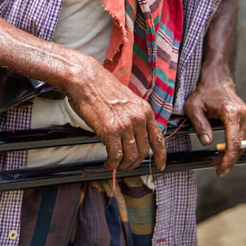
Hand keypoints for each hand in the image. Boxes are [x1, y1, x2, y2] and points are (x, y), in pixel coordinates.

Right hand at [66, 58, 166, 172]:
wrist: (85, 80)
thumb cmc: (100, 87)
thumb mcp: (126, 100)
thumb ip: (133, 116)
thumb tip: (132, 135)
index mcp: (144, 110)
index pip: (158, 138)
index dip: (160, 155)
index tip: (160, 165)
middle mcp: (138, 119)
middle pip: (143, 151)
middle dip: (135, 162)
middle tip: (126, 165)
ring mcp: (125, 126)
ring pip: (131, 156)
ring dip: (123, 165)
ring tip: (115, 165)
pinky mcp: (110, 131)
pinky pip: (115, 156)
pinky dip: (112, 164)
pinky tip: (108, 164)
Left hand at [184, 76, 245, 175]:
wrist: (217, 82)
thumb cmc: (204, 94)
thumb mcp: (193, 107)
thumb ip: (199, 124)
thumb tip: (207, 143)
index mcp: (232, 113)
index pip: (234, 143)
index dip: (228, 159)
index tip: (221, 170)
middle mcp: (245, 116)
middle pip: (240, 147)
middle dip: (228, 160)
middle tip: (215, 166)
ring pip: (244, 145)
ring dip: (231, 155)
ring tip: (217, 159)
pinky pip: (245, 140)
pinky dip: (235, 147)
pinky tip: (223, 150)